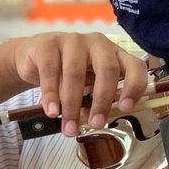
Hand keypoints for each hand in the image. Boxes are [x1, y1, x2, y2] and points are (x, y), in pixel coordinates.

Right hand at [9, 32, 147, 136]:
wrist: (33, 58)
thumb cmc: (68, 73)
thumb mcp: (88, 85)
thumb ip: (96, 98)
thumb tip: (97, 122)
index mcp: (114, 54)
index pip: (134, 66)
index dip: (134, 86)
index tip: (125, 108)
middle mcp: (97, 43)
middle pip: (107, 69)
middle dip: (102, 100)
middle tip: (95, 124)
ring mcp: (73, 40)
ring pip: (76, 72)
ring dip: (72, 105)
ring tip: (69, 128)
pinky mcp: (48, 43)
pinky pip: (51, 71)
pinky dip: (51, 95)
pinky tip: (52, 112)